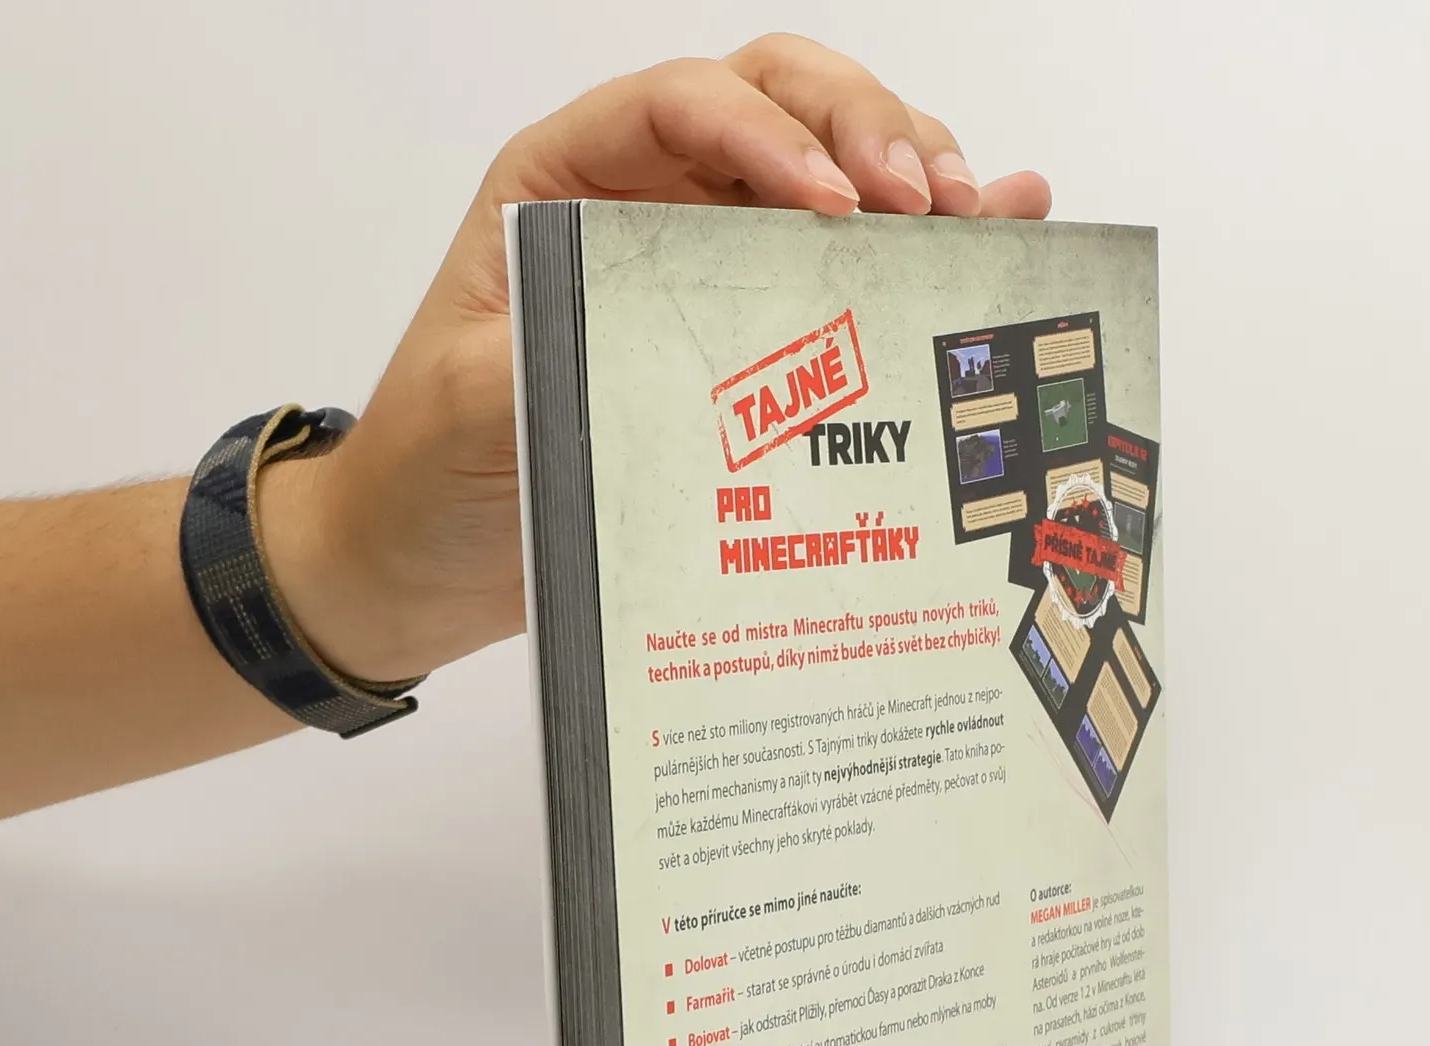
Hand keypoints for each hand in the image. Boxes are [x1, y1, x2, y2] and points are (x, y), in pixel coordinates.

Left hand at [264, 35, 1050, 686]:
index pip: (683, 106)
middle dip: (867, 132)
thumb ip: (541, 356)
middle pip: (784, 101)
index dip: (769, 134)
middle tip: (927, 204)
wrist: (428, 560)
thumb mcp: (467, 408)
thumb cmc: (429, 471)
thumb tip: (637, 333)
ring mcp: (712, 262)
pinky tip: (1001, 230)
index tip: (833, 204)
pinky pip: (852, 265)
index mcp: (569, 184)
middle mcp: (651, 201)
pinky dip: (927, 244)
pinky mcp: (760, 335)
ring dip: (913, 176)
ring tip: (974, 222)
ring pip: (836, 164)